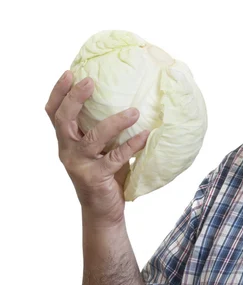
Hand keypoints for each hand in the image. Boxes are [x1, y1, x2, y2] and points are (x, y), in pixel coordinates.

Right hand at [46, 71, 148, 225]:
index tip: (70, 72)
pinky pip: (115, 157)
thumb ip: (107, 129)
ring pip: (92, 138)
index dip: (59, 92)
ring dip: (114, 122)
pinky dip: (132, 145)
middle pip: (63, 120)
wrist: (102, 211)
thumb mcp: (102, 148)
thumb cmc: (106, 173)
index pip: (54, 113)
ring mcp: (80, 164)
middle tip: (90, 81)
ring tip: (134, 111)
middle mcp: (68, 150)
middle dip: (75, 99)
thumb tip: (133, 99)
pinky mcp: (96, 177)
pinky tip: (146, 135)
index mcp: (67, 140)